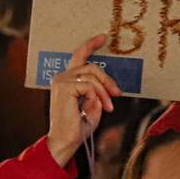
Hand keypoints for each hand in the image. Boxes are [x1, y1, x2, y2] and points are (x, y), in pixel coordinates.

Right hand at [47, 34, 120, 166]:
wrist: (66, 141)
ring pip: (92, 75)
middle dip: (107, 79)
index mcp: (67, 80)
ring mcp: (61, 81)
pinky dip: (98, 96)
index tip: (103, 37)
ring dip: (104, 91)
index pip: (78, 57)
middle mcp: (61, 77)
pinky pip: (89, 85)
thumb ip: (98, 91)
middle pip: (91, 66)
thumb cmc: (78, 126)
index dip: (90, 45)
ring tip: (109, 107)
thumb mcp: (93, 104)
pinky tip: (98, 107)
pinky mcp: (64, 87)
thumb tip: (106, 85)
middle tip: (118, 94)